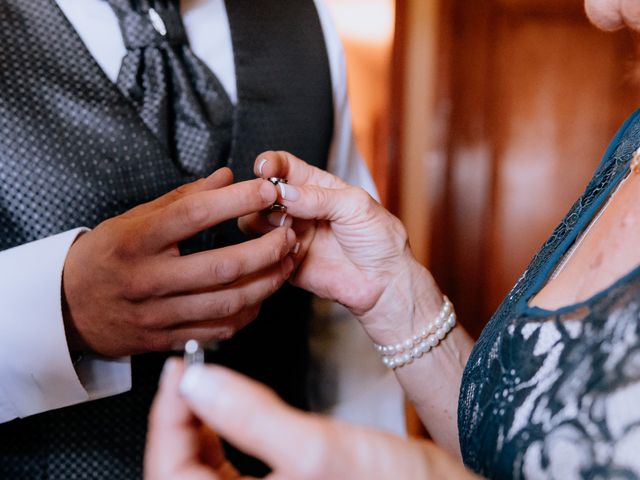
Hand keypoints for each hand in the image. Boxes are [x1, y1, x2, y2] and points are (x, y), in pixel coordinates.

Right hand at [63, 168, 296, 356]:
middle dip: (266, 250)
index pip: (194, 215)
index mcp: (135, 241)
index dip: (236, 201)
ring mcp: (157, 315)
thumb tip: (226, 177)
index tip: (266, 191)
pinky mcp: (166, 340)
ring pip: (227, 302)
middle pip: (222, 266)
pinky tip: (261, 294)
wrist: (67, 309)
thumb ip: (181, 198)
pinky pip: (218, 330)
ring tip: (287, 263)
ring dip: (266, 282)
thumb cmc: (105, 256)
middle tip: (289, 234)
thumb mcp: (132, 219)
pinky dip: (248, 312)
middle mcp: (146, 279)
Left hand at [145, 359, 476, 479]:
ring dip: (199, 425)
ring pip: (202, 470)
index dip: (167, 418)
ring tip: (204, 384)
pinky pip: (228, 471)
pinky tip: (229, 411)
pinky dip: (223, 436)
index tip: (178, 371)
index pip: (170, 473)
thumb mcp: (319, 449)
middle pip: (181, 470)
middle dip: (181, 418)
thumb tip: (197, 382)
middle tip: (188, 371)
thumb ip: (251, 414)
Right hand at [239, 152, 442, 342]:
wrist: (385, 282)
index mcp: (317, 188)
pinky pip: (263, 253)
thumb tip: (283, 192)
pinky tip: (294, 252)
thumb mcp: (355, 206)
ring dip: (265, 223)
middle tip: (277, 205)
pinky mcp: (286, 262)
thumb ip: (318, 196)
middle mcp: (300, 209)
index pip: (284, 167)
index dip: (270, 164)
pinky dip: (270, 249)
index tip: (264, 169)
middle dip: (262, 196)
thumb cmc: (379, 239)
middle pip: (262, 194)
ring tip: (289, 230)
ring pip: (255, 222)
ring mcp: (291, 235)